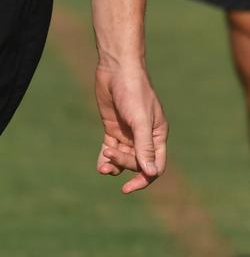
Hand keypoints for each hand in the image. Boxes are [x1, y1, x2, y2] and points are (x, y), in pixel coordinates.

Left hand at [95, 64, 167, 193]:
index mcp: (157, 135)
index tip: (128, 188)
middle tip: (110, 153)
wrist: (116, 68)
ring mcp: (128, 133)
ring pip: (123, 157)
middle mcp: (144, 137)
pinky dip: (106, 157)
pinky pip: (111, 148)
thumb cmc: (134, 91)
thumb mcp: (140, 120)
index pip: (154, 166)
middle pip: (136, 162)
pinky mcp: (113, 127)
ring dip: (114, 164)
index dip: (143, 179)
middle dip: (123, 163)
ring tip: (103, 165)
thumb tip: (150, 173)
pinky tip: (100, 165)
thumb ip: (144, 146)